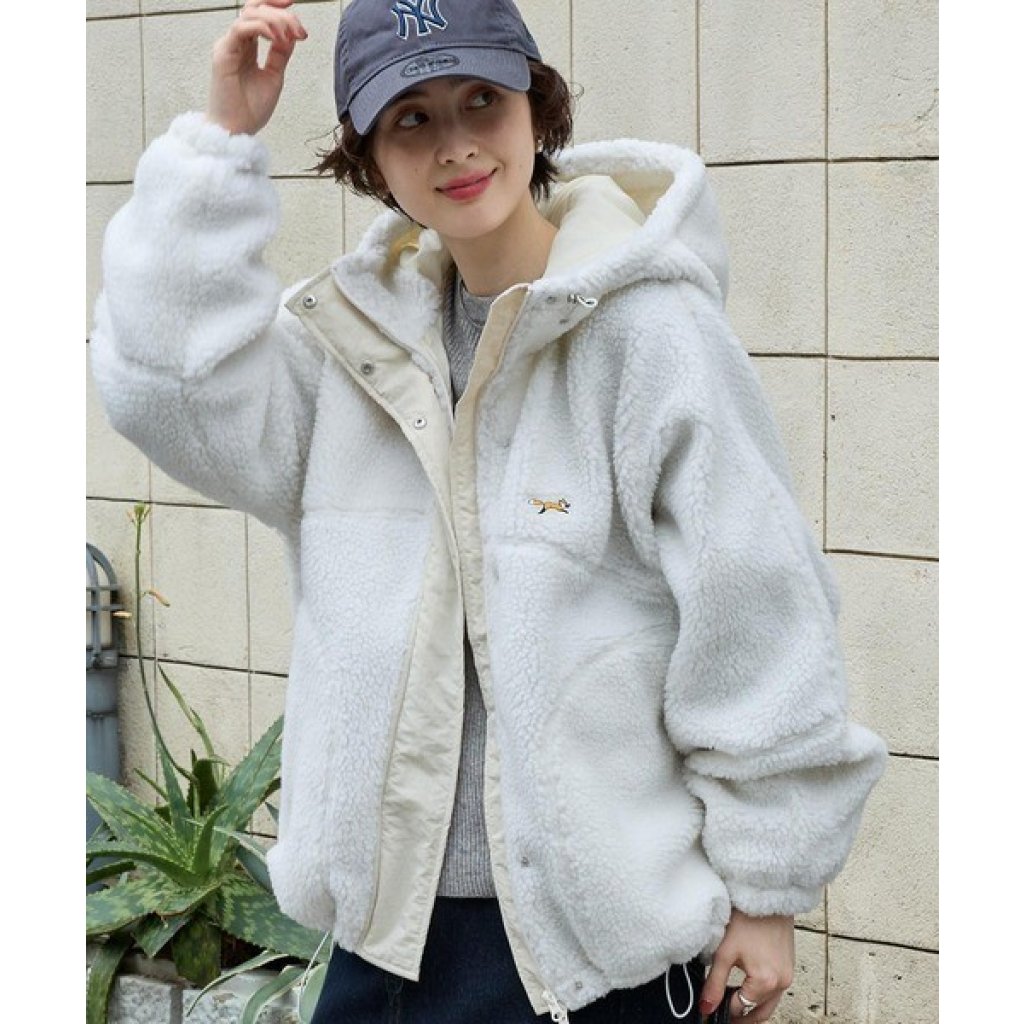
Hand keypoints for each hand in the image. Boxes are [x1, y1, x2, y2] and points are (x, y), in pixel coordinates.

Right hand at [207, 0, 307, 135]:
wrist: (236, 131)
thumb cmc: (250, 110)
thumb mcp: (274, 76)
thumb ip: (280, 54)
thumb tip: (291, 34)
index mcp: (247, 46)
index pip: (258, 13)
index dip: (275, 4)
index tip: (293, 4)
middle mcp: (236, 42)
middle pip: (255, 8)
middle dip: (280, 11)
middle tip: (300, 30)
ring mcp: (228, 46)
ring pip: (249, 14)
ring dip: (275, 20)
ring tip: (290, 35)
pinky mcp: (223, 53)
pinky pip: (240, 28)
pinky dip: (261, 27)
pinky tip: (276, 37)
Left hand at [699, 910, 793, 1021]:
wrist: (766, 895)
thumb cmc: (746, 918)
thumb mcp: (724, 952)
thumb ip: (714, 983)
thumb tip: (706, 1008)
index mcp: (766, 981)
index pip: (741, 1008)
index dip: (723, 1011)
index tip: (709, 1011)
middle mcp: (782, 982)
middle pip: (759, 1012)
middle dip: (741, 1018)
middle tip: (723, 1016)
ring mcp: (788, 974)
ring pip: (769, 1003)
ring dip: (752, 1007)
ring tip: (732, 1004)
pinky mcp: (789, 965)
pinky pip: (776, 990)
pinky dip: (761, 994)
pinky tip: (746, 987)